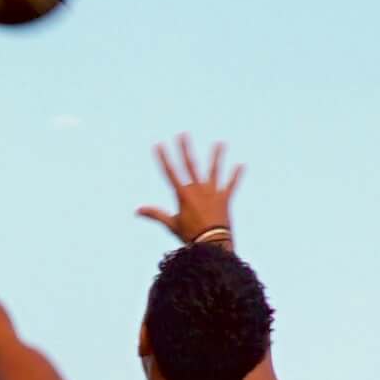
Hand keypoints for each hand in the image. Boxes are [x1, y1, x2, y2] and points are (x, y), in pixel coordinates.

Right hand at [135, 131, 241, 249]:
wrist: (212, 244)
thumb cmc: (190, 236)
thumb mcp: (171, 224)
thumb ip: (155, 214)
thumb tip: (137, 210)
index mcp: (183, 194)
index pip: (170, 172)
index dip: (164, 158)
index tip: (159, 145)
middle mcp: (198, 189)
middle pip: (190, 165)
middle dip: (185, 149)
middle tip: (183, 134)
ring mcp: (213, 193)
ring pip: (215, 170)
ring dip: (217, 156)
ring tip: (221, 143)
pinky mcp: (225, 199)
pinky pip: (232, 185)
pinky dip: (236, 176)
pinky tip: (242, 165)